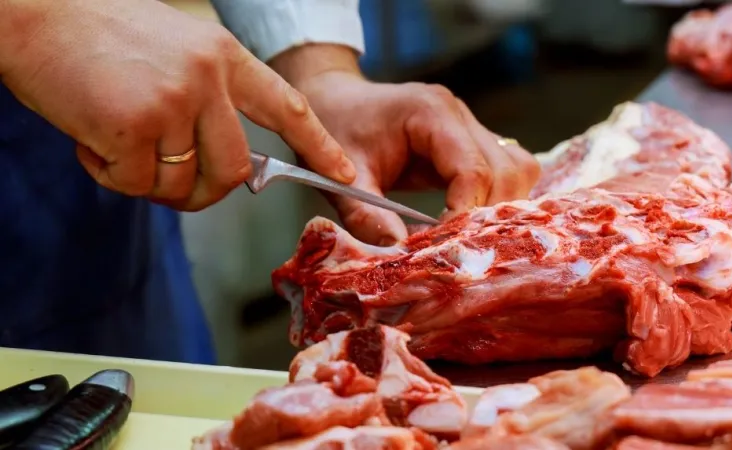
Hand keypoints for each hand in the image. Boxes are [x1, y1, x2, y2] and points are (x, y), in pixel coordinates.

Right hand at [0, 0, 355, 210]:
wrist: (32, 11)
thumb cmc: (97, 34)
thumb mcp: (174, 49)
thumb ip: (206, 98)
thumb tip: (221, 167)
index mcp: (223, 56)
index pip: (287, 107)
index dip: (319, 146)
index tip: (345, 176)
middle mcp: (207, 79)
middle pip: (234, 170)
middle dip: (204, 192)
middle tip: (168, 182)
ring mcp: (172, 101)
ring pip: (180, 183)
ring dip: (145, 180)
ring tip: (113, 140)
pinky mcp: (133, 126)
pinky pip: (133, 183)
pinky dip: (108, 174)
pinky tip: (89, 138)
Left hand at [271, 45, 540, 244]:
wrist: (335, 101)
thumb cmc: (335, 130)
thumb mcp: (342, 178)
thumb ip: (366, 215)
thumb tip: (398, 253)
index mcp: (432, 113)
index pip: (472, 169)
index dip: (465, 214)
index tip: (446, 248)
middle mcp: (461, 116)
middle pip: (507, 171)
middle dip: (488, 216)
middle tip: (459, 250)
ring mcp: (473, 127)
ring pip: (518, 170)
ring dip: (501, 209)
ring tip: (469, 238)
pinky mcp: (475, 142)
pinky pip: (509, 171)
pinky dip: (500, 200)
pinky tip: (474, 224)